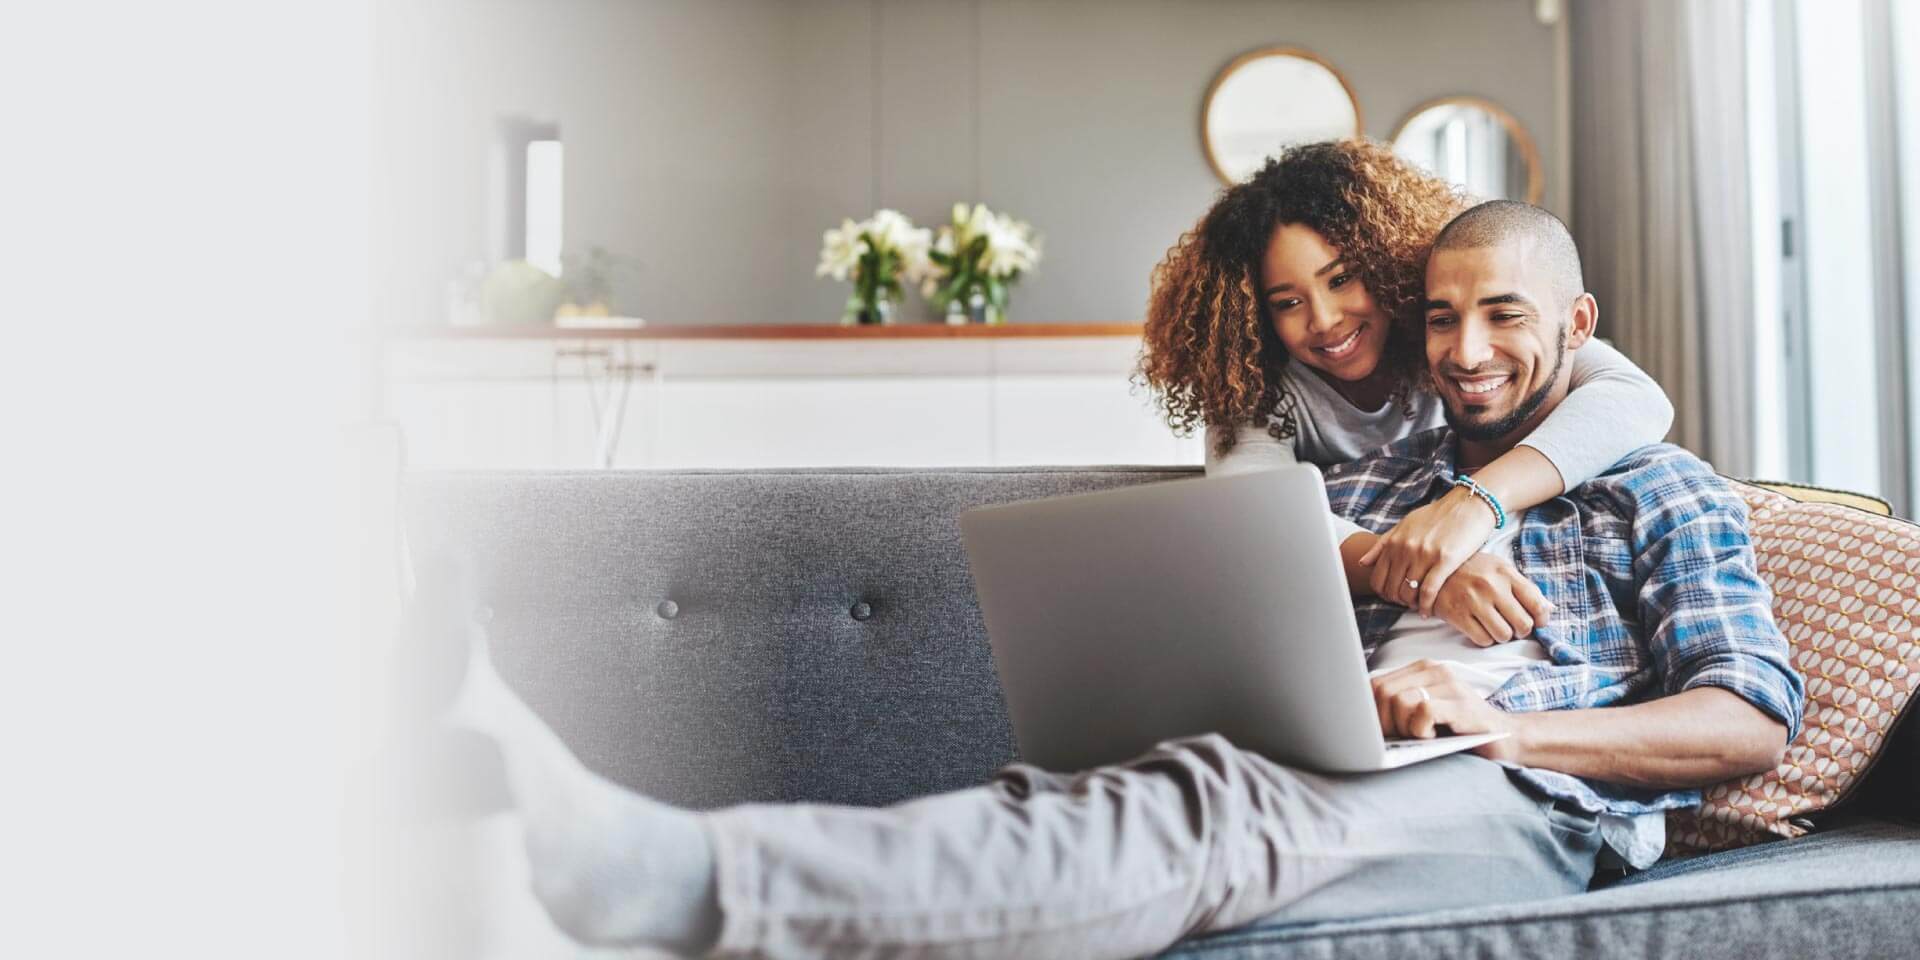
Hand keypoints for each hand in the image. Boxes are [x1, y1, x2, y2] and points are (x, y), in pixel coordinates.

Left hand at [1360, 486, 1499, 613]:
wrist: (1468, 504)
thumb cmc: (1437, 515)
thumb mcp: (1405, 524)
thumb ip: (1383, 544)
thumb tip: (1362, 563)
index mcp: (1394, 542)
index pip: (1377, 579)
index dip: (1383, 594)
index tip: (1392, 598)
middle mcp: (1406, 549)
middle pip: (1392, 588)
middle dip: (1397, 601)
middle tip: (1406, 605)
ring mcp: (1424, 555)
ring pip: (1409, 592)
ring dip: (1411, 605)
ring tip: (1417, 607)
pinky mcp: (1445, 560)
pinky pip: (1429, 591)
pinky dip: (1427, 605)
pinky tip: (1428, 611)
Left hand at [1369, 660, 1523, 762]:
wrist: (1506, 739)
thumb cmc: (1459, 731)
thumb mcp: (1422, 714)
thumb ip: (1396, 706)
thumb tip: (1358, 718)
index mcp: (1421, 669)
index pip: (1374, 684)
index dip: (1369, 712)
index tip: (1378, 732)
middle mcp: (1435, 670)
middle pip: (1382, 692)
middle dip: (1382, 722)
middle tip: (1400, 739)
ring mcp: (1450, 685)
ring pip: (1398, 700)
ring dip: (1401, 728)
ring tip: (1419, 738)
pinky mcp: (1462, 705)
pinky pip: (1423, 711)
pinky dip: (1419, 730)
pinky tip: (1430, 738)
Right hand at [1430, 553, 1553, 646]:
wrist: (1433, 570)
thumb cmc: (1473, 570)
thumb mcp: (1500, 569)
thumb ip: (1525, 588)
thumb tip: (1549, 610)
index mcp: (1505, 573)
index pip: (1537, 603)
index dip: (1541, 619)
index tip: (1537, 621)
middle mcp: (1491, 586)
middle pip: (1523, 624)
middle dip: (1522, 630)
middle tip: (1514, 626)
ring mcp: (1473, 601)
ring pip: (1503, 635)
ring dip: (1503, 636)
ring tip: (1497, 627)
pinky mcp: (1457, 615)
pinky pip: (1483, 640)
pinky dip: (1486, 639)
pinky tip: (1481, 628)